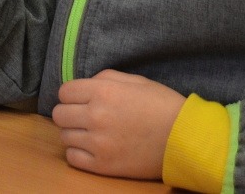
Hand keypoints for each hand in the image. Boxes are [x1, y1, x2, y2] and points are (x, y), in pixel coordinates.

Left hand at [51, 70, 185, 179]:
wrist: (185, 138)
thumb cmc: (162, 105)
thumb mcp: (134, 80)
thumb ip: (104, 79)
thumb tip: (84, 86)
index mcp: (103, 91)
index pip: (64, 92)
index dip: (72, 95)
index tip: (81, 100)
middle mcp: (96, 116)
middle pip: (60, 114)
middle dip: (70, 114)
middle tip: (84, 117)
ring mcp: (98, 143)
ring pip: (64, 136)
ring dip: (75, 133)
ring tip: (92, 133)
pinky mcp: (103, 165)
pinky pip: (72, 157)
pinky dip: (78, 152)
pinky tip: (92, 148)